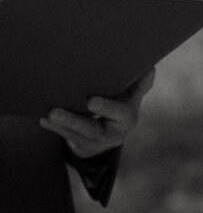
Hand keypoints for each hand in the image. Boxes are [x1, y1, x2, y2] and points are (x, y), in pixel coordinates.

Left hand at [40, 68, 154, 158]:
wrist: (112, 133)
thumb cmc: (120, 108)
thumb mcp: (131, 98)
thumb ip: (139, 85)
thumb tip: (149, 67)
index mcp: (127, 118)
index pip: (119, 113)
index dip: (107, 108)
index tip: (92, 101)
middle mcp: (113, 132)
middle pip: (93, 128)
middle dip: (74, 121)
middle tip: (56, 112)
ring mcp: (96, 141)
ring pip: (78, 134)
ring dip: (62, 124)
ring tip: (49, 114)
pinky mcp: (83, 145)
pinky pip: (67, 137)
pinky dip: (55, 128)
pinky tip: (44, 120)